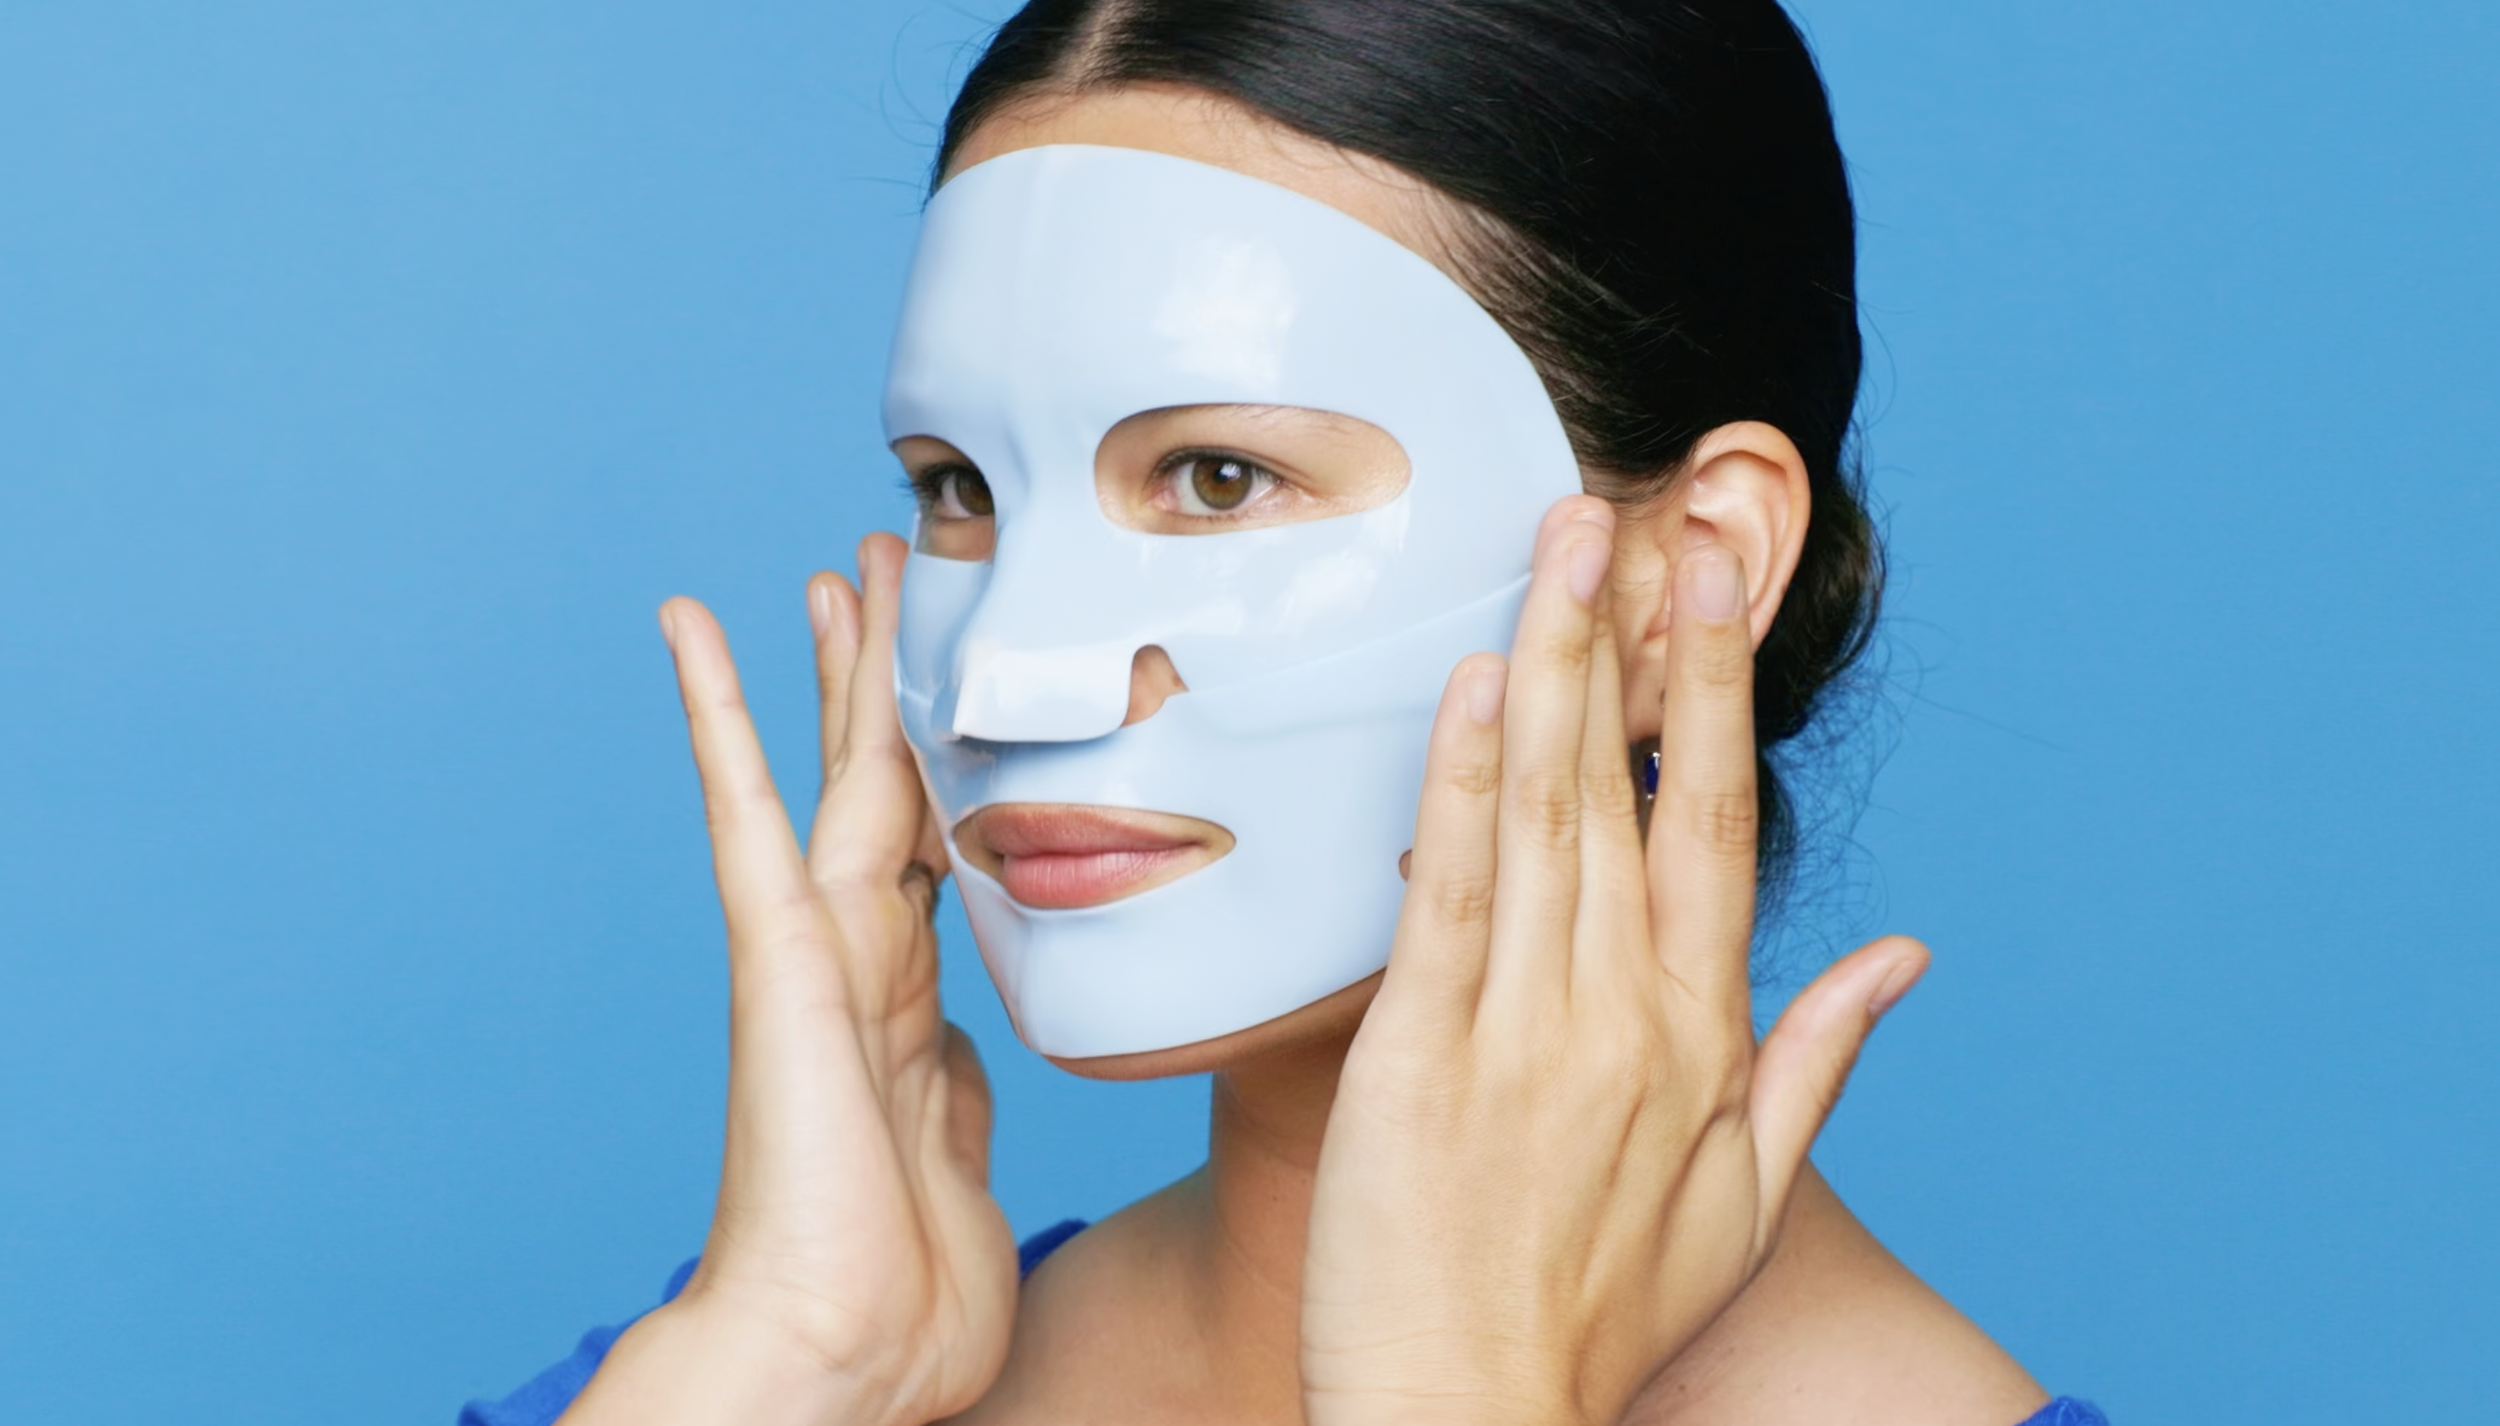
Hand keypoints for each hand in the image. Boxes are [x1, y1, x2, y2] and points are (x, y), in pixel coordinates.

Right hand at [561, 534, 1016, 1425]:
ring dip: (839, 667)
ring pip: (838, 774)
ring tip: (838, 570)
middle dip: (892, 689)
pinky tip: (691, 623)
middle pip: (886, 792)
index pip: (935, 861)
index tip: (962, 707)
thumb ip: (961, 1097)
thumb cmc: (903, 1301)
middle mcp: (858, 965)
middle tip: (896, 584)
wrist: (835, 1360)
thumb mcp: (963, 1171)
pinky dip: (717, 712)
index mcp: (909, 1012)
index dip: (950, 775)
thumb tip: (968, 1049)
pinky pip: (744, 808)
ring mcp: (813, 953)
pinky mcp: (775, 955)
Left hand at [1299, 498, 1928, 1425]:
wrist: (1470, 1416)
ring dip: (1547, 666)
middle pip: (1627, 789)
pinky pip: (1447, 893)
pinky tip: (1468, 685)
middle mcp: (1622, 1013)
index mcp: (1704, 1033)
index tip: (1713, 578)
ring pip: (1541, 813)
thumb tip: (1907, 950)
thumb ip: (1823, 1059)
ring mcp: (1521, 1028)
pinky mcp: (1417, 1054)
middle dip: (1631, 635)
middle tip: (1632, 504)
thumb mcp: (1748, 1198)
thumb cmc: (1604, 1312)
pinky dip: (1457, 783)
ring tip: (1556, 545)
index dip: (1711, 689)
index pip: (1714, 822)